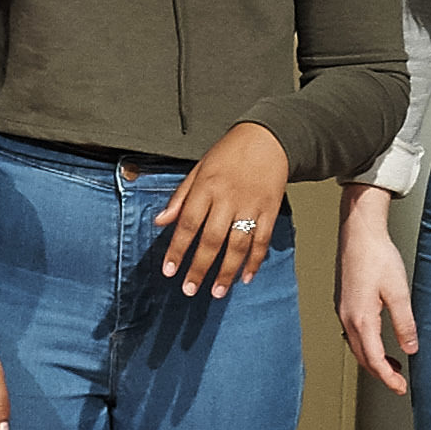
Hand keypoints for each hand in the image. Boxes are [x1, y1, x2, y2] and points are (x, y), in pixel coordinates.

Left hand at [154, 125, 294, 295]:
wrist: (268, 137)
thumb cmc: (229, 153)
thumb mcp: (198, 169)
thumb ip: (180, 197)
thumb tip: (161, 221)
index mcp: (206, 187)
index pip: (188, 223)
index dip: (177, 249)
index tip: (169, 271)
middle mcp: (228, 198)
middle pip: (212, 239)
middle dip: (199, 267)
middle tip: (189, 289)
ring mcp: (251, 205)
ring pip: (238, 244)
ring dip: (226, 271)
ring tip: (216, 292)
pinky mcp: (270, 210)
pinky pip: (262, 240)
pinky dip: (254, 261)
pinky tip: (245, 277)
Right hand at [338, 189, 417, 396]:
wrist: (359, 233)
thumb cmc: (377, 257)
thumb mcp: (398, 292)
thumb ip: (404, 323)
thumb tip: (410, 348)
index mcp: (361, 319)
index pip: (374, 360)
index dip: (388, 379)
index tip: (401, 389)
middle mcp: (347, 318)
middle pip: (363, 357)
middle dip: (380, 374)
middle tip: (399, 383)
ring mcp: (343, 310)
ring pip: (357, 346)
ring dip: (373, 360)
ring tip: (392, 366)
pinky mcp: (345, 302)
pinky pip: (354, 333)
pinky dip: (367, 345)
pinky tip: (378, 342)